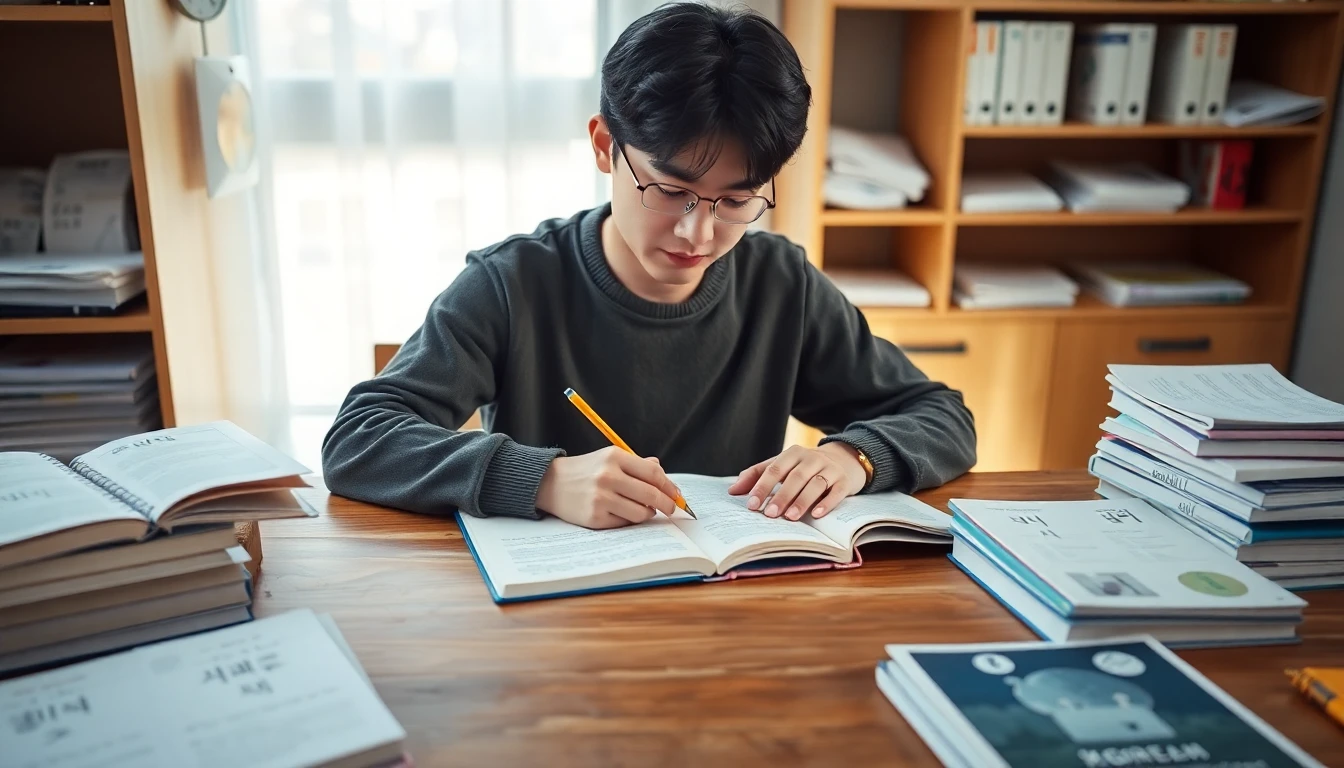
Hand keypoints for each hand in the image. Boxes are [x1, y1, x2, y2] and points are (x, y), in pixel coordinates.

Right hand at [536, 447, 683, 529]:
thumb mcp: (609, 458)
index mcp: (614, 457)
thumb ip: (637, 465)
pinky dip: (628, 520)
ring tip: (642, 509)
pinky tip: (621, 513)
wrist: (550, 483)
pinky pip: (625, 523)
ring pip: (641, 512)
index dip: (669, 486)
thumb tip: (663, 475)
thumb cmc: (585, 471)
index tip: (677, 495)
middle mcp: (607, 476)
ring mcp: (600, 498)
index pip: (653, 473)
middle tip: (671, 508)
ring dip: (647, 513)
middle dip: (667, 504)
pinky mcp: (594, 517)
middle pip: (651, 494)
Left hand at [728, 443, 866, 520]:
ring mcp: (830, 469)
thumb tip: (732, 490)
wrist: (844, 459)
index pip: (774, 469)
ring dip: (802, 501)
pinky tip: (816, 514)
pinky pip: (836, 492)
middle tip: (770, 514)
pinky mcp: (844, 481)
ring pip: (815, 484)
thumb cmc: (805, 466)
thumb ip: (757, 475)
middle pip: (795, 477)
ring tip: (790, 517)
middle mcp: (812, 458)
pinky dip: (826, 503)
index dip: (762, 487)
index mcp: (792, 453)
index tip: (751, 504)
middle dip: (781, 496)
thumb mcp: (782, 465)